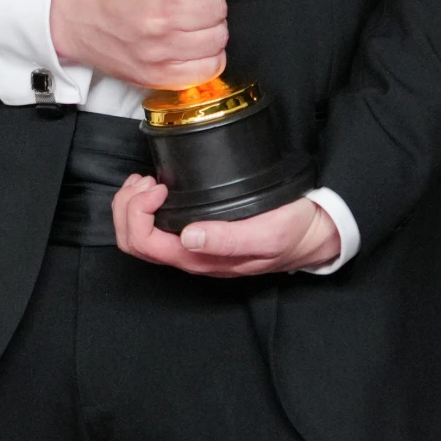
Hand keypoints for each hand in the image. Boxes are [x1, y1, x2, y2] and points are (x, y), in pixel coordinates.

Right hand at [48, 0, 246, 89]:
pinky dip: (206, 56)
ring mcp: (160, 52)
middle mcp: (160, 19)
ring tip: (188, 21)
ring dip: (209, 28)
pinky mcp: (160, 76)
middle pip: (219, 8)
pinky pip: (210, 68)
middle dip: (208, 0)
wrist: (76, 17)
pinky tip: (190, 44)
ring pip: (218, 38)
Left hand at [110, 176, 339, 276]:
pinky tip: (156, 187)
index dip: (138, 213)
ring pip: (138, 234)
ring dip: (131, 204)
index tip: (160, 186)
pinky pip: (154, 226)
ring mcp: (190, 246)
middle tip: (147, 181)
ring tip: (148, 181)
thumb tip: (189, 237)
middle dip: (127, 207)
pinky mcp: (196, 232)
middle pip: (132, 240)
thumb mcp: (267, 233)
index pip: (144, 244)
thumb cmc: (292, 233)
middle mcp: (189, 256)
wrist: (313, 234)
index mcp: (200, 260)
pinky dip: (143, 204)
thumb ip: (229, 239)